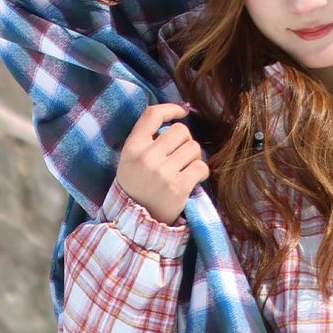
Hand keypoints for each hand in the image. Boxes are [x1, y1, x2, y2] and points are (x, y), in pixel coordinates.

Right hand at [116, 104, 209, 224]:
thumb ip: (147, 139)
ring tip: (185, 169)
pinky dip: (201, 172)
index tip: (183, 112)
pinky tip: (193, 179)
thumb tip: (178, 116)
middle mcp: (146, 157)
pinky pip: (201, 167)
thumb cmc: (137, 186)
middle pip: (180, 131)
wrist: (136, 224)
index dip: (171, 108)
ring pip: (194, 147)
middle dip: (185, 141)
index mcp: (132, 148)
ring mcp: (162, 173)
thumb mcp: (130, 159)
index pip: (152, 114)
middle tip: (180, 156)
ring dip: (194, 157)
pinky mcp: (178, 187)